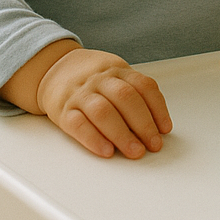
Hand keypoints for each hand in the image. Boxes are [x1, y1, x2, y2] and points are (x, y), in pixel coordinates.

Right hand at [35, 47, 172, 158]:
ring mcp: (81, 94)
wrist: (54, 68)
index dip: (157, 108)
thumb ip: (134, 93)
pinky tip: (106, 151)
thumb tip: (157, 124)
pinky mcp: (63, 111)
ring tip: (134, 151)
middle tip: (153, 144)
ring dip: (122, 134)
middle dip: (143, 124)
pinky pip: (78, 125)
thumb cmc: (92, 78)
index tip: (164, 129)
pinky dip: (94, 139)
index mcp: (118, 70)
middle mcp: (100, 80)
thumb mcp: (115, 75)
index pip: (144, 86)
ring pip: (103, 112)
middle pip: (126, 98)